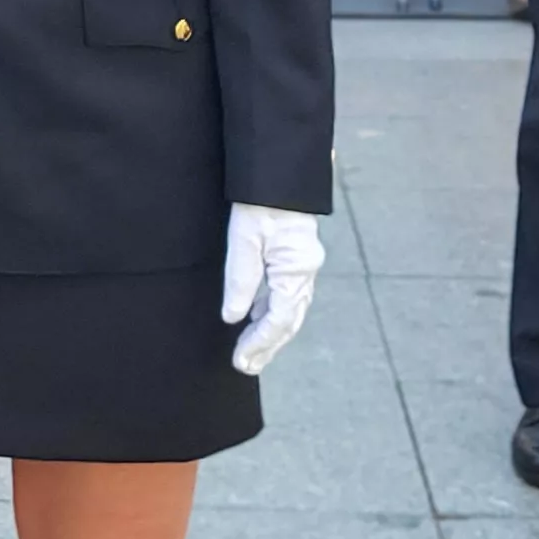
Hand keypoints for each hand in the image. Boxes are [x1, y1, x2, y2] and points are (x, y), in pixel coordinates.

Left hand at [220, 203, 326, 374]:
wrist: (278, 171)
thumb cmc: (260, 200)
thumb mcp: (244, 239)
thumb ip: (241, 280)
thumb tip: (234, 316)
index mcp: (295, 268)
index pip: (279, 319)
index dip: (260, 342)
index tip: (240, 360)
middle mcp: (305, 270)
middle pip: (289, 320)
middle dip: (267, 346)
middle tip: (246, 367)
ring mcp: (303, 264)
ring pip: (290, 309)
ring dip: (271, 333)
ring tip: (251, 355)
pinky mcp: (295, 257)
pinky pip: (287, 294)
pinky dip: (272, 313)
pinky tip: (256, 321)